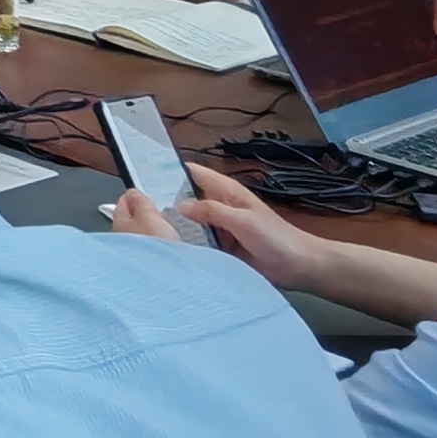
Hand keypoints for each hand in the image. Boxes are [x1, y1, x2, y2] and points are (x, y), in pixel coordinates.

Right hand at [124, 161, 328, 289]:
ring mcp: (219, 230)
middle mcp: (220, 208)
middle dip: (167, 201)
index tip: (146, 171)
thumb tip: (179, 205)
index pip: (195, 174)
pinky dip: (187, 246)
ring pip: (190, 224)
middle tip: (137, 208)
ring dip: (176, 227)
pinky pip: (198, 244)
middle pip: (188, 200)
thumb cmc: (276, 238)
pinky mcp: (221, 250)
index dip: (173, 170)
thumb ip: (212, 211)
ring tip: (147, 230)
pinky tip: (169, 251)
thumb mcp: (243, 220)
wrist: (299, 267)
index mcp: (228, 193)